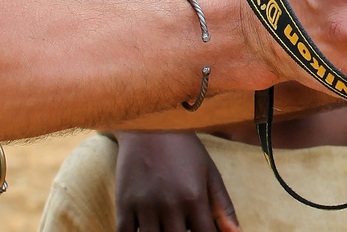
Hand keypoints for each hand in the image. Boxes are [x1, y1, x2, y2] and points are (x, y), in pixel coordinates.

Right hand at [115, 131, 240, 231]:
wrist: (150, 124)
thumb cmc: (185, 149)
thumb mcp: (209, 173)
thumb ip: (223, 206)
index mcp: (194, 197)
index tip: (202, 229)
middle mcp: (169, 204)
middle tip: (182, 222)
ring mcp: (144, 205)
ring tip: (166, 222)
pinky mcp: (123, 204)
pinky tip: (145, 226)